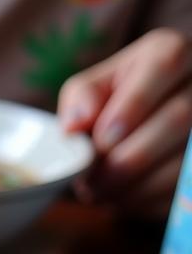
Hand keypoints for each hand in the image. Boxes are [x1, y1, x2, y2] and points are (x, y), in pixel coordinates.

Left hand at [58, 28, 191, 219]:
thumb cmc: (114, 101)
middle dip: (126, 158)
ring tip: (99, 194)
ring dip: (135, 186)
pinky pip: (184, 187)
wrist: (142, 122)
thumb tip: (74, 126)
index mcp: (170, 53)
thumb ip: (81, 98)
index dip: (133, 105)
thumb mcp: (95, 88)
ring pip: (184, 160)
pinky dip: (149, 200)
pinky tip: (123, 200)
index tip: (103, 140)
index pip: (164, 65)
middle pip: (177, 118)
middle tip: (90, 182)